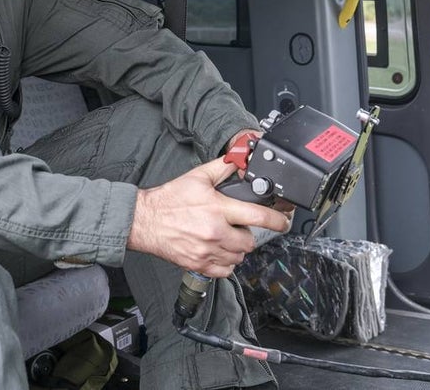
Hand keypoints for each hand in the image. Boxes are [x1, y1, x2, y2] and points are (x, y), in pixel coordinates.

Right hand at [126, 158, 291, 277]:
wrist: (145, 220)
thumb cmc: (169, 199)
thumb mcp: (197, 177)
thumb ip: (222, 168)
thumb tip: (239, 160)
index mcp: (218, 208)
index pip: (258, 216)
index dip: (278, 221)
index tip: (284, 222)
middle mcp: (215, 231)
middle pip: (249, 242)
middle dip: (247, 234)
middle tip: (237, 227)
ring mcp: (207, 250)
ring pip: (239, 257)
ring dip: (237, 249)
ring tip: (226, 237)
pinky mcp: (199, 264)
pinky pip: (225, 270)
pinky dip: (226, 263)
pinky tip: (218, 250)